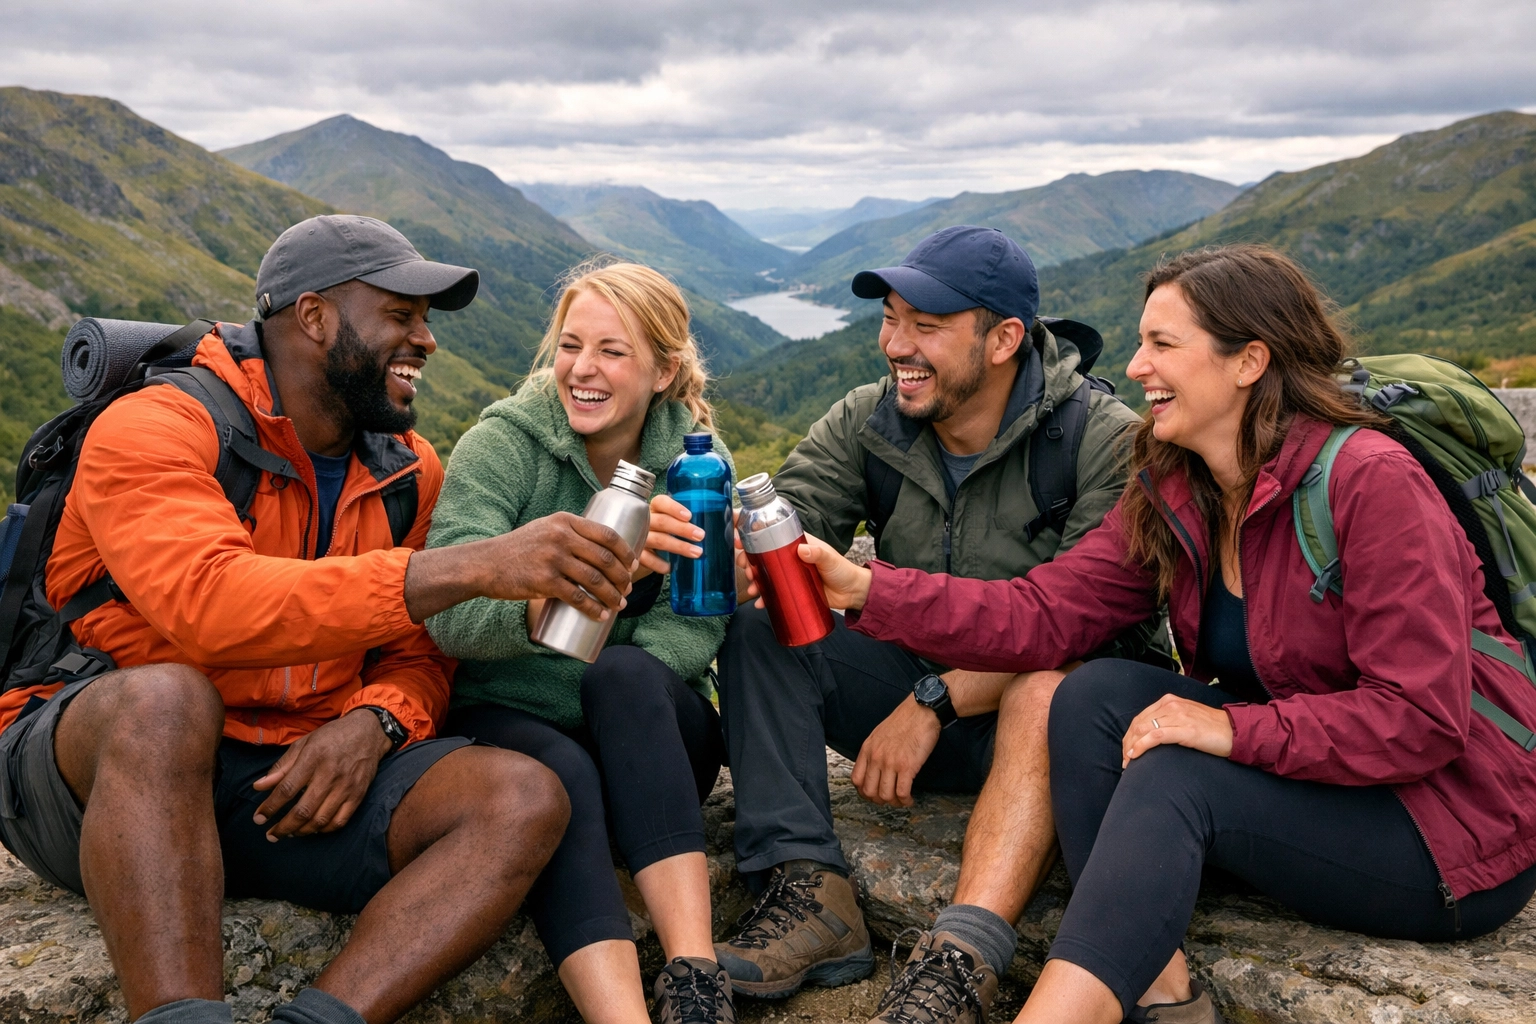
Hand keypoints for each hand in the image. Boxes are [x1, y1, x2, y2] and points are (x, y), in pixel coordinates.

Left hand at [252, 710, 391, 839]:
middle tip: (271, 835)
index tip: (259, 818)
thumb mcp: (303, 744)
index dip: (270, 807)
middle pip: (303, 810)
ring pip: (320, 819)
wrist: (368, 732)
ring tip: (289, 833)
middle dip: (283, 827)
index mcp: (313, 758)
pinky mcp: (358, 795)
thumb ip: (281, 767)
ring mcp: (346, 786)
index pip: (287, 789)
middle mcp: (330, 774)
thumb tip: (259, 787)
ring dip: (301, 831)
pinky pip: (340, 821)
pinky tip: (313, 828)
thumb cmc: (331, 737)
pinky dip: (323, 829)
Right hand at [487, 512, 634, 618]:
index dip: (625, 551)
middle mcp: (561, 536)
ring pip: (595, 579)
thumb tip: (600, 549)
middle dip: (622, 577)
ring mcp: (553, 558)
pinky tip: (602, 615)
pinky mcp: (544, 581)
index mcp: (564, 521)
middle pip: (604, 558)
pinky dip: (593, 608)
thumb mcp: (545, 529)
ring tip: (619, 604)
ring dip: (612, 595)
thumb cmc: (517, 549)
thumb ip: (569, 533)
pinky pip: (577, 597)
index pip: (606, 534)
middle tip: (628, 589)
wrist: (485, 564)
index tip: (633, 564)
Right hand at [638, 494, 704, 576]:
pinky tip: (670, 567)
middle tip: (700, 535)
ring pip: (659, 540)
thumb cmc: (659, 533)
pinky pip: (647, 559)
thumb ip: (681, 521)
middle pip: (663, 522)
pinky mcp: (636, 553)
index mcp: (654, 509)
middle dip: (683, 529)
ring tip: (696, 552)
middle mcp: (643, 521)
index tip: (689, 516)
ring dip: (679, 546)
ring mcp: (638, 537)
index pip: (661, 502)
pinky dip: (659, 563)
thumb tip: (702, 529)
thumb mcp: (667, 522)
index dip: (674, 508)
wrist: (638, 550)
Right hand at [734, 531, 871, 611]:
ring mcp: (788, 574)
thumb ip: (818, 554)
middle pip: (761, 554)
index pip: (770, 533)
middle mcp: (788, 557)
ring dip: (753, 579)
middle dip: (748, 559)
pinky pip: (773, 592)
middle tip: (744, 566)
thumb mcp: (830, 560)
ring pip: (764, 573)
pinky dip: (764, 597)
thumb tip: (803, 549)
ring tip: (752, 587)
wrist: (851, 593)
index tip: (738, 534)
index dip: (752, 533)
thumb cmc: (842, 571)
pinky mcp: (790, 590)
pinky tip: (759, 603)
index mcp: (795, 543)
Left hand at [851, 696, 941, 805]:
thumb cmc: (905, 720)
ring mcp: (891, 763)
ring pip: (885, 795)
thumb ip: (874, 751)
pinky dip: (905, 801)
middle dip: (879, 801)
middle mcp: (876, 757)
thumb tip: (873, 768)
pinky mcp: (907, 766)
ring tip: (902, 800)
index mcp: (868, 749)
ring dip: (894, 803)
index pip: (856, 780)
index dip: (864, 792)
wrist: (922, 710)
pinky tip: (910, 799)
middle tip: (889, 799)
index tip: (874, 794)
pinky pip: (902, 792)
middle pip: (869, 792)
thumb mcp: (879, 734)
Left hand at [1122, 694, 1234, 768]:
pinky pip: (1156, 737)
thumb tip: (1150, 735)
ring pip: (1143, 729)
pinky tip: (1135, 755)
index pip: (1141, 717)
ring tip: (1127, 762)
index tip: (1126, 749)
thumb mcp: (1186, 718)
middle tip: (1124, 760)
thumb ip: (1169, 720)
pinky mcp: (1185, 729)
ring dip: (1131, 746)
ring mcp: (1178, 716)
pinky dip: (1141, 746)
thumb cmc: (1212, 728)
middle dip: (1127, 742)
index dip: (1130, 734)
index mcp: (1169, 701)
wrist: (1235, 731)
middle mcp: (1171, 705)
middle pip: (1138, 723)